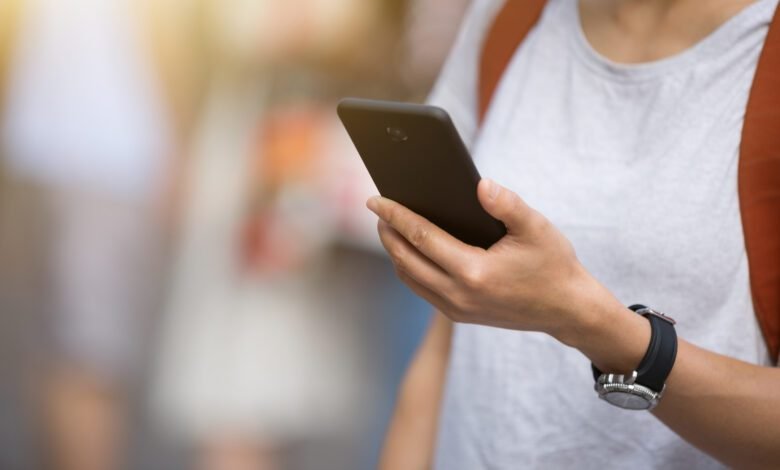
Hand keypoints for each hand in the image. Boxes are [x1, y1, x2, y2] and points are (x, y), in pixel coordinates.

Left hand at [367, 179, 602, 339]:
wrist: (567, 310)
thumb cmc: (553, 265)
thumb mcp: (537, 228)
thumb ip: (508, 204)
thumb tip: (480, 184)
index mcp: (474, 272)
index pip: (421, 238)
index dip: (396, 215)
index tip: (375, 200)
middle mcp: (459, 295)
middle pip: (406, 259)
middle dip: (387, 233)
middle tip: (377, 209)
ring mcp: (457, 309)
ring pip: (410, 278)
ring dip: (395, 252)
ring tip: (389, 227)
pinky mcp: (459, 315)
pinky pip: (422, 289)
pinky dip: (409, 267)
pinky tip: (409, 249)